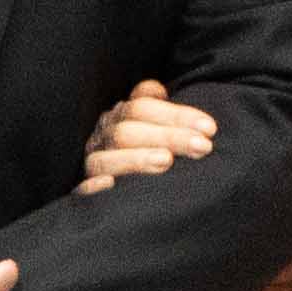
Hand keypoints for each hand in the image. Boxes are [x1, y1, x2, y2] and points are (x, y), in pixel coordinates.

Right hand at [79, 77, 216, 193]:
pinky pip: (81, 190)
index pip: (142, 106)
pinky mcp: (84, 193)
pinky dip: (93, 187)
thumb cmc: (154, 157)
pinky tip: (110, 185)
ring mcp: (92, 165)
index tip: (210, 129)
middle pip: (127, 131)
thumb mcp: (161, 131)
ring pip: (105, 159)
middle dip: (168, 137)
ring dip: (136, 159)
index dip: (177, 115)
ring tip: (166, 162)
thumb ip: (164, 113)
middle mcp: (103, 138)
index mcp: (120, 118)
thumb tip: (161, 91)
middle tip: (202, 147)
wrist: (123, 199)